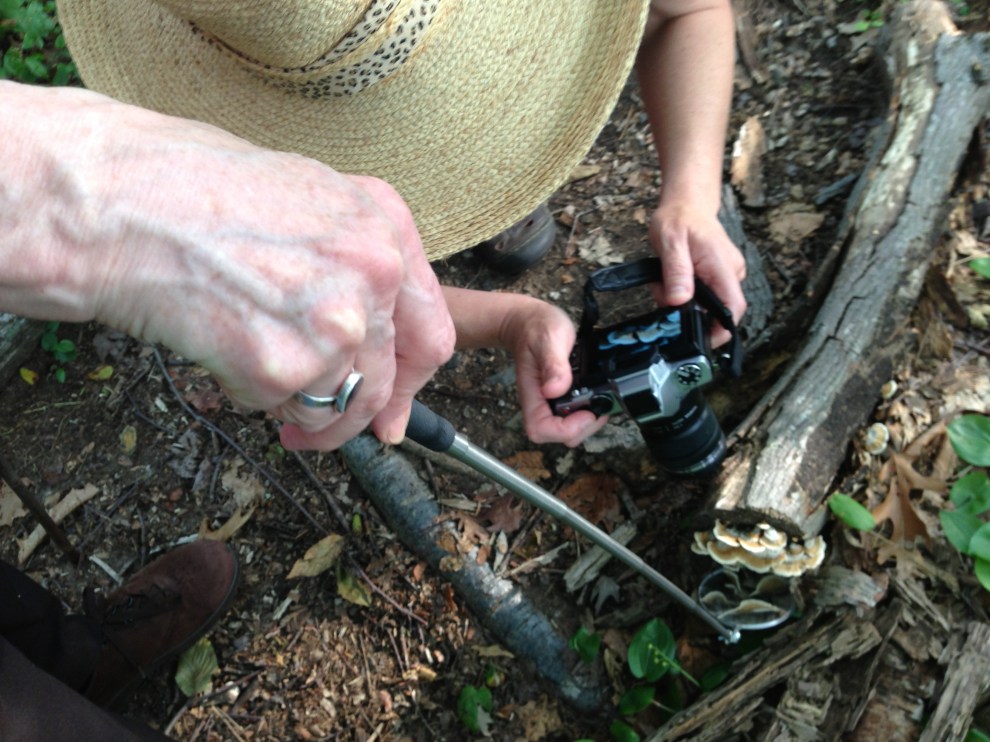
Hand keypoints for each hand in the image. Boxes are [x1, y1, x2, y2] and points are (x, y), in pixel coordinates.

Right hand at [23, 90, 455, 449]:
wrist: (117, 200)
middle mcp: (373, 272)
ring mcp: (334, 321)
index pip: (430, 333)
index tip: (391, 416)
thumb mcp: (306, 203)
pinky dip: (246, 392)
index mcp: (385, 226)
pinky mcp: (283, 365)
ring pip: (334, 407)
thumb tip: (372, 344)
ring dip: (292, 407)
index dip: (410, 385)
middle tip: (309, 428)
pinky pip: (278, 407)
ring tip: (242, 360)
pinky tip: (216, 345)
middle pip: (382, 383)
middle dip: (348, 418)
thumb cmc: (194, 192)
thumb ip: (353, 268)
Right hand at [501, 300, 608, 446]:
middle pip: (559, 436)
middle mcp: (541, 403)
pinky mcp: (563, 399)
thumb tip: (554, 390)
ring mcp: (551, 403)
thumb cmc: (536, 328)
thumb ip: (552, 363)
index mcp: (532, 394)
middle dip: (584, 427)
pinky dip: (592, 410)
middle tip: (601, 405)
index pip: (540, 430)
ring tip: (602, 398)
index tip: (586, 411)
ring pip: (570, 430)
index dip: (565, 428)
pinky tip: (598, 393)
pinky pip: (577, 416)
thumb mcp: (549, 338)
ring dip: (590, 420)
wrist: (530, 322)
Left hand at [647, 200, 746, 345]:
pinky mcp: (718, 274)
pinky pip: (705, 294)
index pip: (733, 307)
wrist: (686, 204)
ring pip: (708, 303)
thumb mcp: (670, 242)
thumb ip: (676, 272)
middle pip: (719, 309)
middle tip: (666, 297)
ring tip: (666, 282)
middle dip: (692, 312)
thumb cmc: (679, 219)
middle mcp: (731, 271)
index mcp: (722, 265)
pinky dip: (686, 293)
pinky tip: (673, 281)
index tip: (704, 340)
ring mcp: (726, 273)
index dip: (722, 329)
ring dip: (685, 302)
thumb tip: (679, 300)